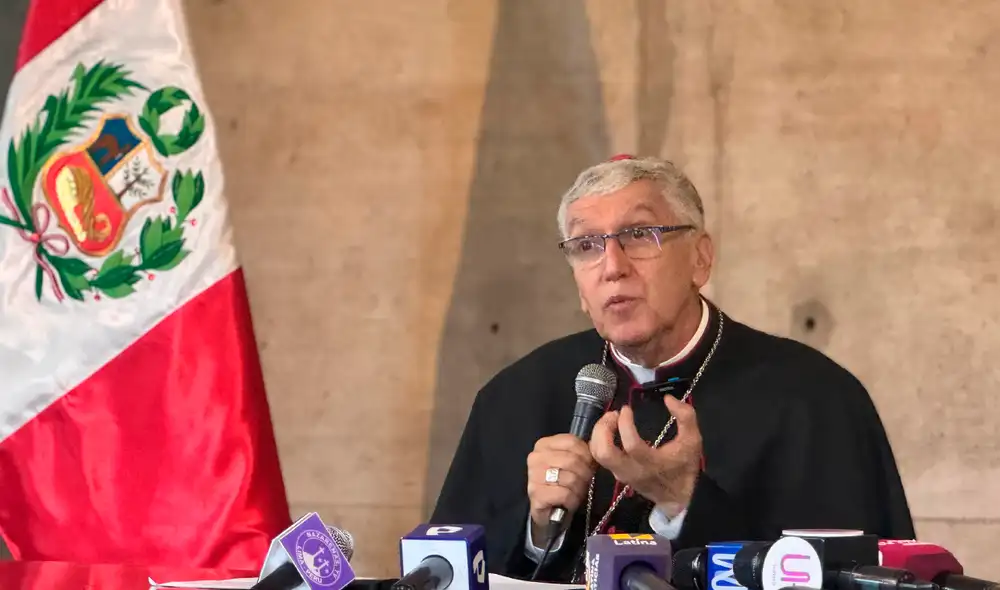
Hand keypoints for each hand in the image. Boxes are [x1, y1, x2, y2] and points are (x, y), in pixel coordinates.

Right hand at [526, 434, 596, 536]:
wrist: (549, 510)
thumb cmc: (563, 484)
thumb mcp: (571, 463)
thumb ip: (580, 453)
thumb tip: (595, 448)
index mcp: (543, 445)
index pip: (572, 442)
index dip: (587, 454)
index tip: (590, 465)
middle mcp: (535, 458)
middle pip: (573, 460)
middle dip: (585, 474)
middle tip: (584, 482)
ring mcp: (533, 476)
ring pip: (571, 478)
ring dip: (579, 489)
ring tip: (575, 492)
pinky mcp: (536, 494)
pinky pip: (565, 494)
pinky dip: (572, 500)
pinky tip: (569, 502)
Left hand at [589, 395, 701, 511]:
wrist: (679, 496)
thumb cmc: (684, 466)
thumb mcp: (693, 439)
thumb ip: (685, 416)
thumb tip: (668, 399)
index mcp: (651, 463)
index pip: (631, 445)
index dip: (625, 424)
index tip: (626, 409)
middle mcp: (632, 470)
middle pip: (604, 452)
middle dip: (603, 428)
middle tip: (614, 414)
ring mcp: (622, 474)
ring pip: (598, 455)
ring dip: (599, 433)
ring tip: (611, 420)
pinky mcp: (617, 474)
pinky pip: (600, 457)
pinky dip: (600, 440)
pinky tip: (611, 430)